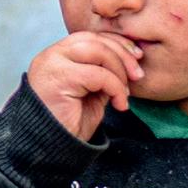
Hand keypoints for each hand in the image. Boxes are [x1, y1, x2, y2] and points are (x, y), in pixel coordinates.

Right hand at [27, 31, 142, 140]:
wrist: (49, 150)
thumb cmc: (68, 125)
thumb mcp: (91, 93)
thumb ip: (103, 74)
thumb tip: (128, 62)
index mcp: (57, 56)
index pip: (90, 37)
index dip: (116, 43)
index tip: (136, 58)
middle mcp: (51, 56)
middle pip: (94, 40)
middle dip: (122, 54)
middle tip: (138, 76)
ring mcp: (52, 64)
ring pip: (97, 51)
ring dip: (119, 70)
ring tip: (125, 93)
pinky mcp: (59, 78)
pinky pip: (98, 74)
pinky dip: (115, 88)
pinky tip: (119, 105)